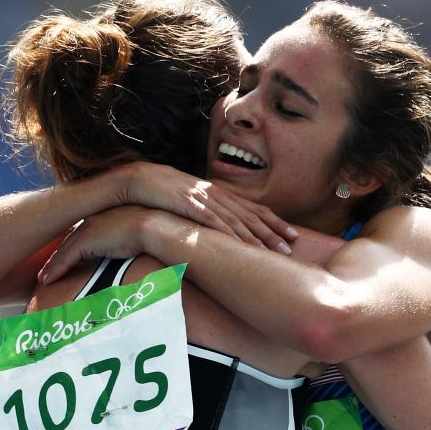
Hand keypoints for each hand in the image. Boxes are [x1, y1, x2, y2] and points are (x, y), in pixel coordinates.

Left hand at [38, 205, 157, 282]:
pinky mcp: (86, 240)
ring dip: (53, 263)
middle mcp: (95, 218)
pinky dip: (55, 269)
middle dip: (60, 252)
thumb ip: (139, 241)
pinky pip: (66, 257)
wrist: (157, 226)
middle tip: (49, 267)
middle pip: (72, 238)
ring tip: (45, 277)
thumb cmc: (159, 232)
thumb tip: (148, 254)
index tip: (70, 256)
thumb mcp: (146, 234)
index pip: (87, 230)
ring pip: (65, 248)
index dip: (77, 244)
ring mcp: (89, 229)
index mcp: (108, 214)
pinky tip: (47, 280)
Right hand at [113, 162, 296, 252]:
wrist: (138, 179)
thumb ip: (207, 213)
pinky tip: (241, 243)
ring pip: (235, 219)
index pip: (252, 208)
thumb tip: (220, 230)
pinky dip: (228, 232)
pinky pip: (212, 220)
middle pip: (250, 214)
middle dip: (273, 231)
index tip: (292, 234)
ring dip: (256, 236)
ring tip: (273, 251)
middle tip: (292, 246)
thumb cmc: (163, 193)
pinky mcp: (188, 203)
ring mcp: (203, 198)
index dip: (274, 221)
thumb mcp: (190, 203)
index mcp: (218, 193)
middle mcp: (215, 194)